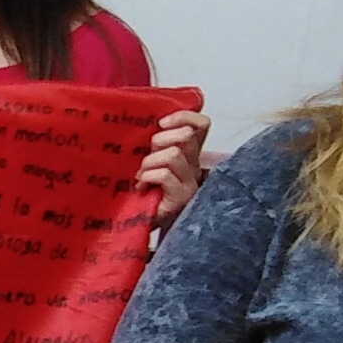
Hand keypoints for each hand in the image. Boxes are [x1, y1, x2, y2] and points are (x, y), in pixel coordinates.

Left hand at [137, 106, 208, 220]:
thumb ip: (155, 144)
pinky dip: (147, 177)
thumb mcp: (150, 161)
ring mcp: (189, 184)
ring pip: (174, 154)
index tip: (161, 123)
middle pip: (186, 136)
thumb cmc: (144, 193)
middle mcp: (193, 167)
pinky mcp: (181, 198)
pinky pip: (165, 174)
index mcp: (188, 154)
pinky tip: (141, 187)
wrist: (142, 225)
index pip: (201, 125)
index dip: (183, 117)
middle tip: (146, 157)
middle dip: (160, 140)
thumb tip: (146, 125)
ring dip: (150, 162)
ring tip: (141, 176)